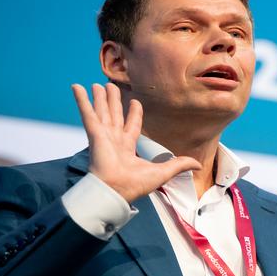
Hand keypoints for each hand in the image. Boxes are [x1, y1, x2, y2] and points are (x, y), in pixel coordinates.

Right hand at [71, 82, 200, 202]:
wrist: (116, 191)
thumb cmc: (135, 185)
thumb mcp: (163, 172)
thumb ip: (179, 165)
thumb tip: (199, 165)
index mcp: (128, 148)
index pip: (131, 126)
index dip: (133, 113)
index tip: (134, 101)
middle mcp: (114, 140)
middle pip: (114, 115)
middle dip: (113, 101)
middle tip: (111, 87)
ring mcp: (103, 136)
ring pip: (102, 111)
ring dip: (100, 98)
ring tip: (98, 84)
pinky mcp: (94, 133)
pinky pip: (87, 113)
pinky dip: (81, 100)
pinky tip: (77, 87)